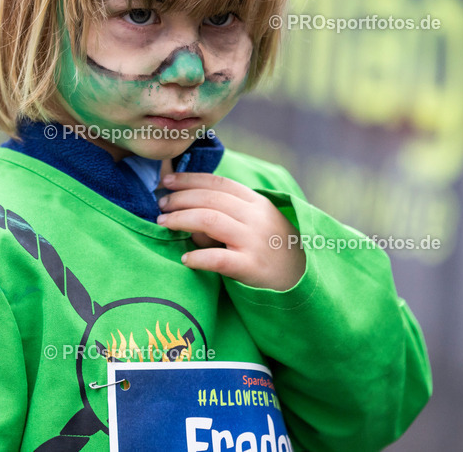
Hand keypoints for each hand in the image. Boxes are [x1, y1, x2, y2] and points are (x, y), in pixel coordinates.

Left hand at [156, 172, 304, 291]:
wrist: (302, 282)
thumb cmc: (271, 250)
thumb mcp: (254, 225)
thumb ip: (225, 215)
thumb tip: (185, 214)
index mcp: (257, 203)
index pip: (218, 183)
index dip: (189, 179)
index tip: (167, 181)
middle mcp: (257, 217)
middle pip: (210, 199)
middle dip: (179, 198)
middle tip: (160, 205)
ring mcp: (255, 241)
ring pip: (210, 221)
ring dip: (181, 219)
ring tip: (163, 223)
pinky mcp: (252, 267)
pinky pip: (218, 258)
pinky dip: (198, 257)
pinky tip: (185, 259)